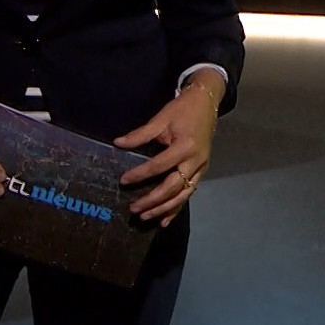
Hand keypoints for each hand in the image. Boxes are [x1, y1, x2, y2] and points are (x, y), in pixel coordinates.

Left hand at [116, 77, 221, 225]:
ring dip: (163, 208)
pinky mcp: (202, 172)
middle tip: (134, 208)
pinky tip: (164, 220)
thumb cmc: (183, 110)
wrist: (206, 103)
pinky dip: (176, 208)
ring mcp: (201, 169)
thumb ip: (140, 134)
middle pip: (172, 187)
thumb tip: (118, 144)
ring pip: (182, 195)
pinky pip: (188, 193)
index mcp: (185, 147)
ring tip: (146, 217)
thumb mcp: (161, 119)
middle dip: (152, 200)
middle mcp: (195, 161)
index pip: (159, 166)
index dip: (140, 174)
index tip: (123, 181)